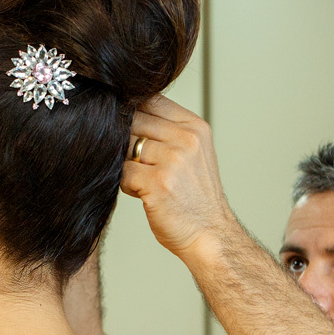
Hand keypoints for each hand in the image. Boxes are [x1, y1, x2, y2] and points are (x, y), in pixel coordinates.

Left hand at [122, 95, 237, 260]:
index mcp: (194, 127)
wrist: (210, 235)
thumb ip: (166, 130)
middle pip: (134, 121)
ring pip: (125, 147)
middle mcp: (186, 139)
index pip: (150, 99)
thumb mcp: (192, 153)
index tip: (130, 129)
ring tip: (145, 181)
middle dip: (127, 141)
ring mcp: (173, 160)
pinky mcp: (158, 182)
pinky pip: (123, 173)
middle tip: (138, 163)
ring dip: (127, 165)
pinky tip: (144, 194)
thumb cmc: (195, 198)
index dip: (133, 112)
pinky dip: (127, 185)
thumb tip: (124, 112)